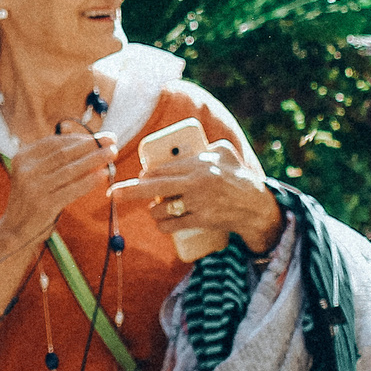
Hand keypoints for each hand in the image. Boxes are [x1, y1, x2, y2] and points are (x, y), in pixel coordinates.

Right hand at [1, 128, 115, 239]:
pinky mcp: (44, 205)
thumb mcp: (36, 175)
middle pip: (64, 153)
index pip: (55, 142)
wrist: (15, 232)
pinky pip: (72, 189)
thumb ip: (55, 160)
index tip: (100, 136)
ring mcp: (34, 188)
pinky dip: (90, 181)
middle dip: (91, 145)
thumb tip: (89, 144)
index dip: (80, 138)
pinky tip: (103, 175)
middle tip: (111, 140)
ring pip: (71, 169)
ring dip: (94, 159)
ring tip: (112, 153)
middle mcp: (26, 170)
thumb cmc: (32, 201)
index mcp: (22, 158)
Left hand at [112, 140, 283, 253]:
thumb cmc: (240, 176)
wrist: (256, 206)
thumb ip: (207, 145)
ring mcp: (198, 204)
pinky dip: (163, 226)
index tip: (139, 178)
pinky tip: (161, 223)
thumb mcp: (226, 152)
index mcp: (198, 164)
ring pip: (162, 209)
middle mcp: (195, 183)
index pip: (162, 169)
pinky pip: (173, 226)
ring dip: (154, 212)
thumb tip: (188, 145)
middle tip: (113, 194)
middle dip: (129, 191)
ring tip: (156, 209)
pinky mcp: (201, 221)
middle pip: (153, 187)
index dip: (146, 175)